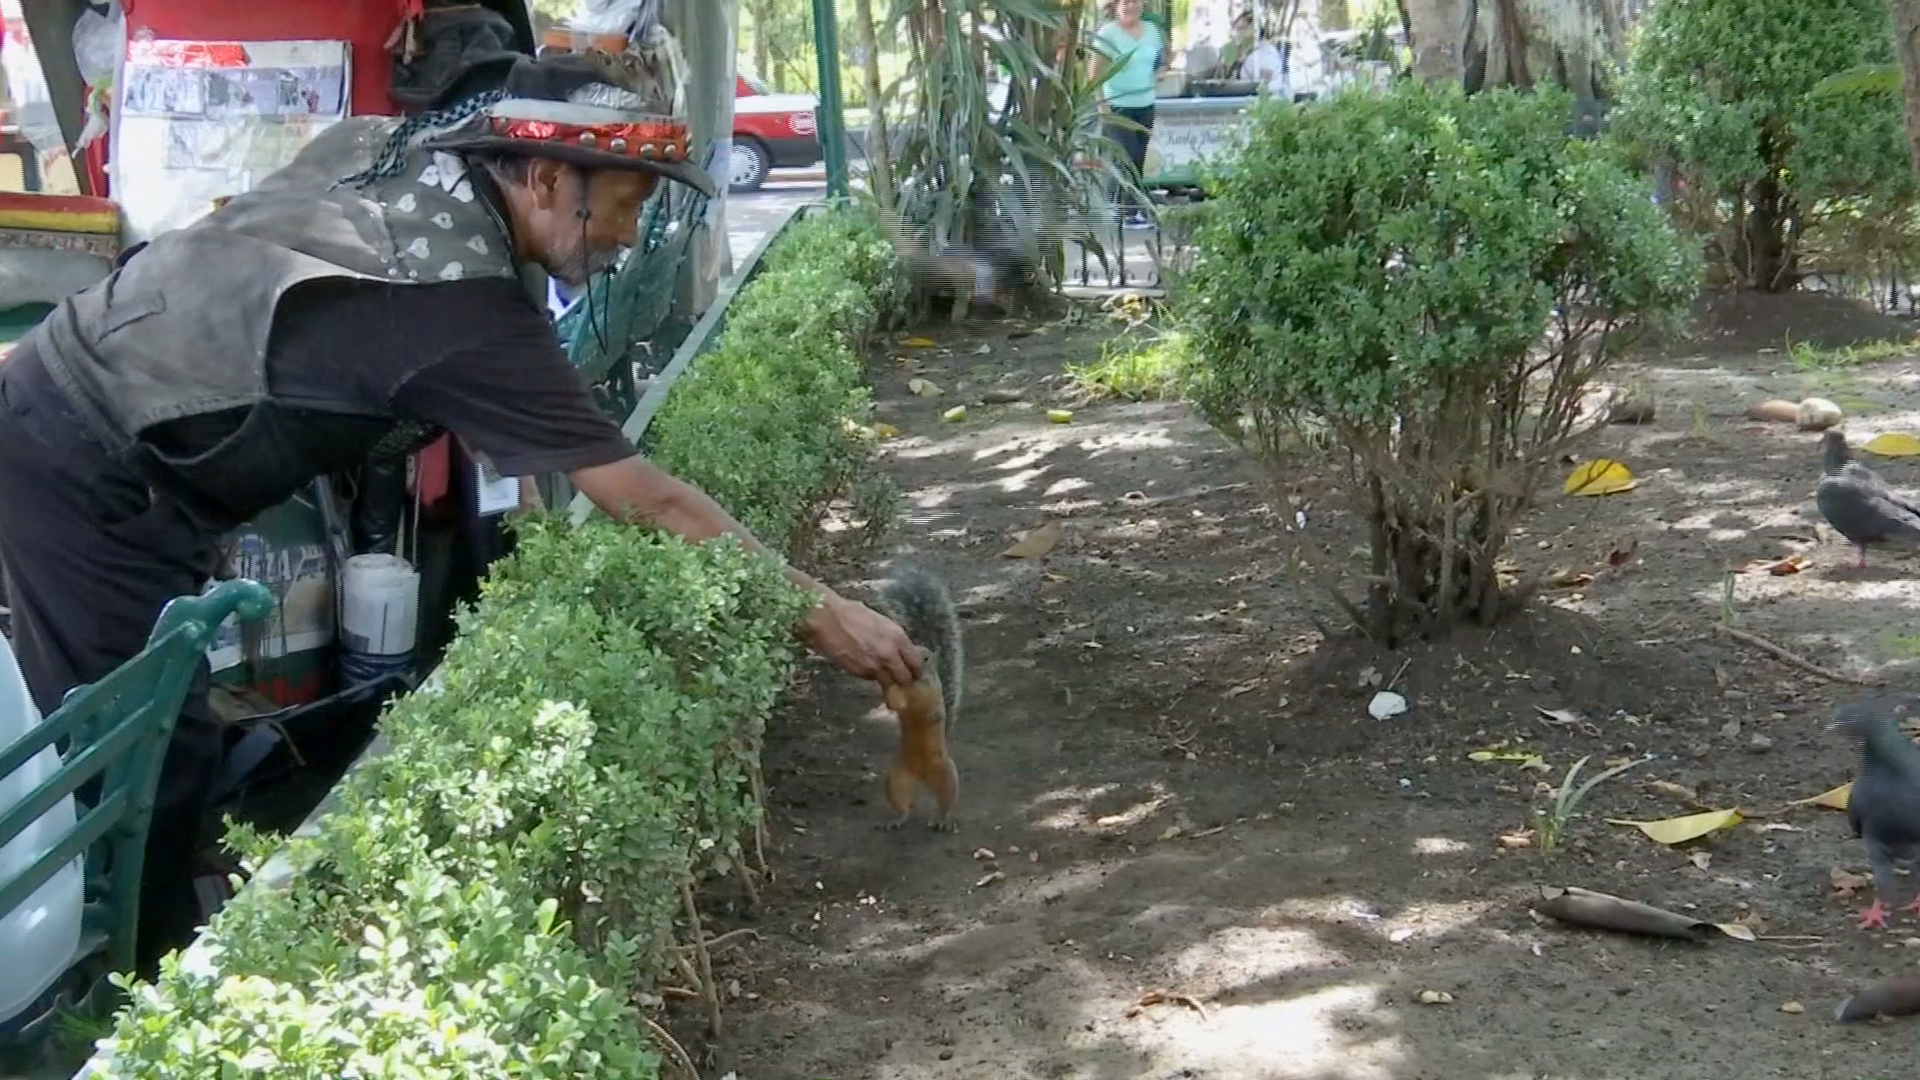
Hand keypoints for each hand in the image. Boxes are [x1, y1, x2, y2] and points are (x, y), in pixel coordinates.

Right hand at [802, 592, 923, 685]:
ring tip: (884, 678)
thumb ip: (892, 639)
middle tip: (901, 680)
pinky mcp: (860, 673)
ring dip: (889, 683)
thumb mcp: (880, 622)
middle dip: (904, 681)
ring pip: (889, 684)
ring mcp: (875, 666)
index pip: (916, 662)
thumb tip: (898, 651)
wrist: (827, 619)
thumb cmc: (851, 613)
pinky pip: (871, 679)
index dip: (916, 670)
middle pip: (906, 678)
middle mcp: (890, 654)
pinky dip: (871, 676)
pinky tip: (865, 667)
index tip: (914, 672)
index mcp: (898, 637)